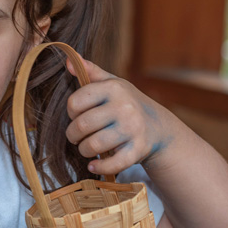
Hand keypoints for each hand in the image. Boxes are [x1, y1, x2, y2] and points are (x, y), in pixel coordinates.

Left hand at [63, 56, 174, 175]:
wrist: (159, 127)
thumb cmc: (126, 103)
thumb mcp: (112, 84)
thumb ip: (90, 72)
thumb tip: (67, 60)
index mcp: (114, 88)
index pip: (75, 102)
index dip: (71, 112)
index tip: (76, 115)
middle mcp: (124, 107)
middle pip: (81, 125)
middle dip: (73, 134)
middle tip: (76, 136)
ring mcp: (132, 129)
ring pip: (92, 145)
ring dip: (83, 150)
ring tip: (86, 147)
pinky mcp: (138, 150)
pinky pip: (112, 164)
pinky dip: (98, 167)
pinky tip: (93, 165)